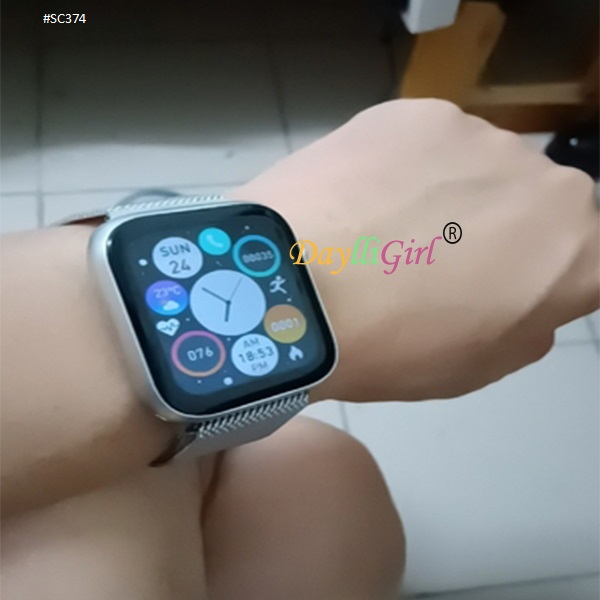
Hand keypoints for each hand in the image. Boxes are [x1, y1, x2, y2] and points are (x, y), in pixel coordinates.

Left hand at [232, 99, 598, 400]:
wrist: (297, 291)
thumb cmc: (393, 346)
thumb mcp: (478, 366)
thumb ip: (528, 322)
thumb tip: (527, 292)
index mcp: (578, 252)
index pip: (583, 254)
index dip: (533, 274)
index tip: (491, 287)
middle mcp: (547, 181)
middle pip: (530, 204)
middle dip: (494, 230)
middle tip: (430, 260)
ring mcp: (479, 136)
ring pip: (477, 167)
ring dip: (446, 194)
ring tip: (382, 229)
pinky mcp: (417, 112)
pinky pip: (423, 144)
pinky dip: (402, 168)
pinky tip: (361, 198)